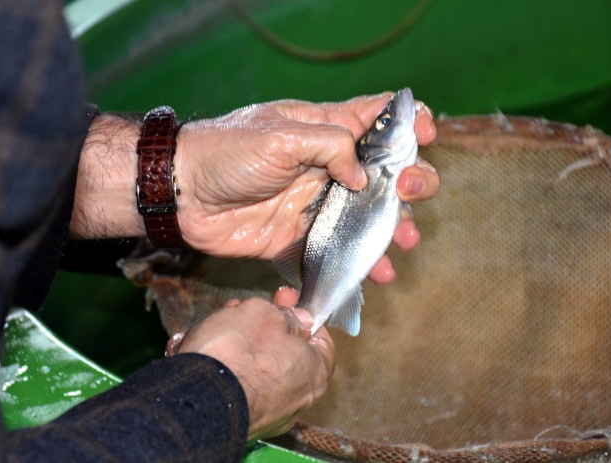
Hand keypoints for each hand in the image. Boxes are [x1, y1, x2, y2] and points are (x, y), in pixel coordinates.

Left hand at [175, 93, 438, 281]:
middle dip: (411, 181)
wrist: (183, 194)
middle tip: (410, 193)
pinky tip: (379, 272)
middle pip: (385, 172)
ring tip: (403, 240)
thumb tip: (363, 178)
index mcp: (326, 129)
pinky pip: (340, 250)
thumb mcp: (282, 135)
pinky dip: (363, 262)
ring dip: (394, 227)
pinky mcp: (302, 237)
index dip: (408, 122)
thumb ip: (331, 146)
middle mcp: (329, 166)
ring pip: (369, 216)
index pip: (377, 117)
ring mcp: (317, 203)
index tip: (426, 137)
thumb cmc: (228, 152)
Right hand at [176, 290, 334, 441]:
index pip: (321, 340)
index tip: (285, 301)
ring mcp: (267, 415)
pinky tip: (207, 350)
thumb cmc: (237, 353)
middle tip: (247, 310)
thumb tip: (295, 319)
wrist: (196, 397)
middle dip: (265, 328)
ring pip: (258, 370)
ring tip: (219, 325)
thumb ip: (284, 314)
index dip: (302, 315)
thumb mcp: (263, 313)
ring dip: (241, 345)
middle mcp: (296, 400)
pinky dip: (225, 369)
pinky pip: (237, 387)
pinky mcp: (238, 421)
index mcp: (314, 372)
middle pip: (287, 354)